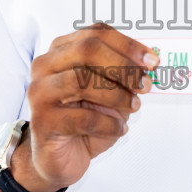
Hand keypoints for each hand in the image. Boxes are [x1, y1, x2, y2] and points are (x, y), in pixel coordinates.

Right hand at [2, 22, 156, 191]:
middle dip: (123, 66)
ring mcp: (40, 92)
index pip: (96, 33)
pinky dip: (109, 124)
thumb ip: (123, 75)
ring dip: (117, 95)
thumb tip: (149, 64)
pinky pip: (83, 118)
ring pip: (82, 81)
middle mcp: (46, 65)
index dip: (127, 45)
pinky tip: (119, 129)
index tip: (152, 62)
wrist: (61, 157)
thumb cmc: (85, 121)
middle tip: (145, 84)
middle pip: (87, 49)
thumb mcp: (109, 92)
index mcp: (62, 50)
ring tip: (134, 107)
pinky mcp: (42, 121)